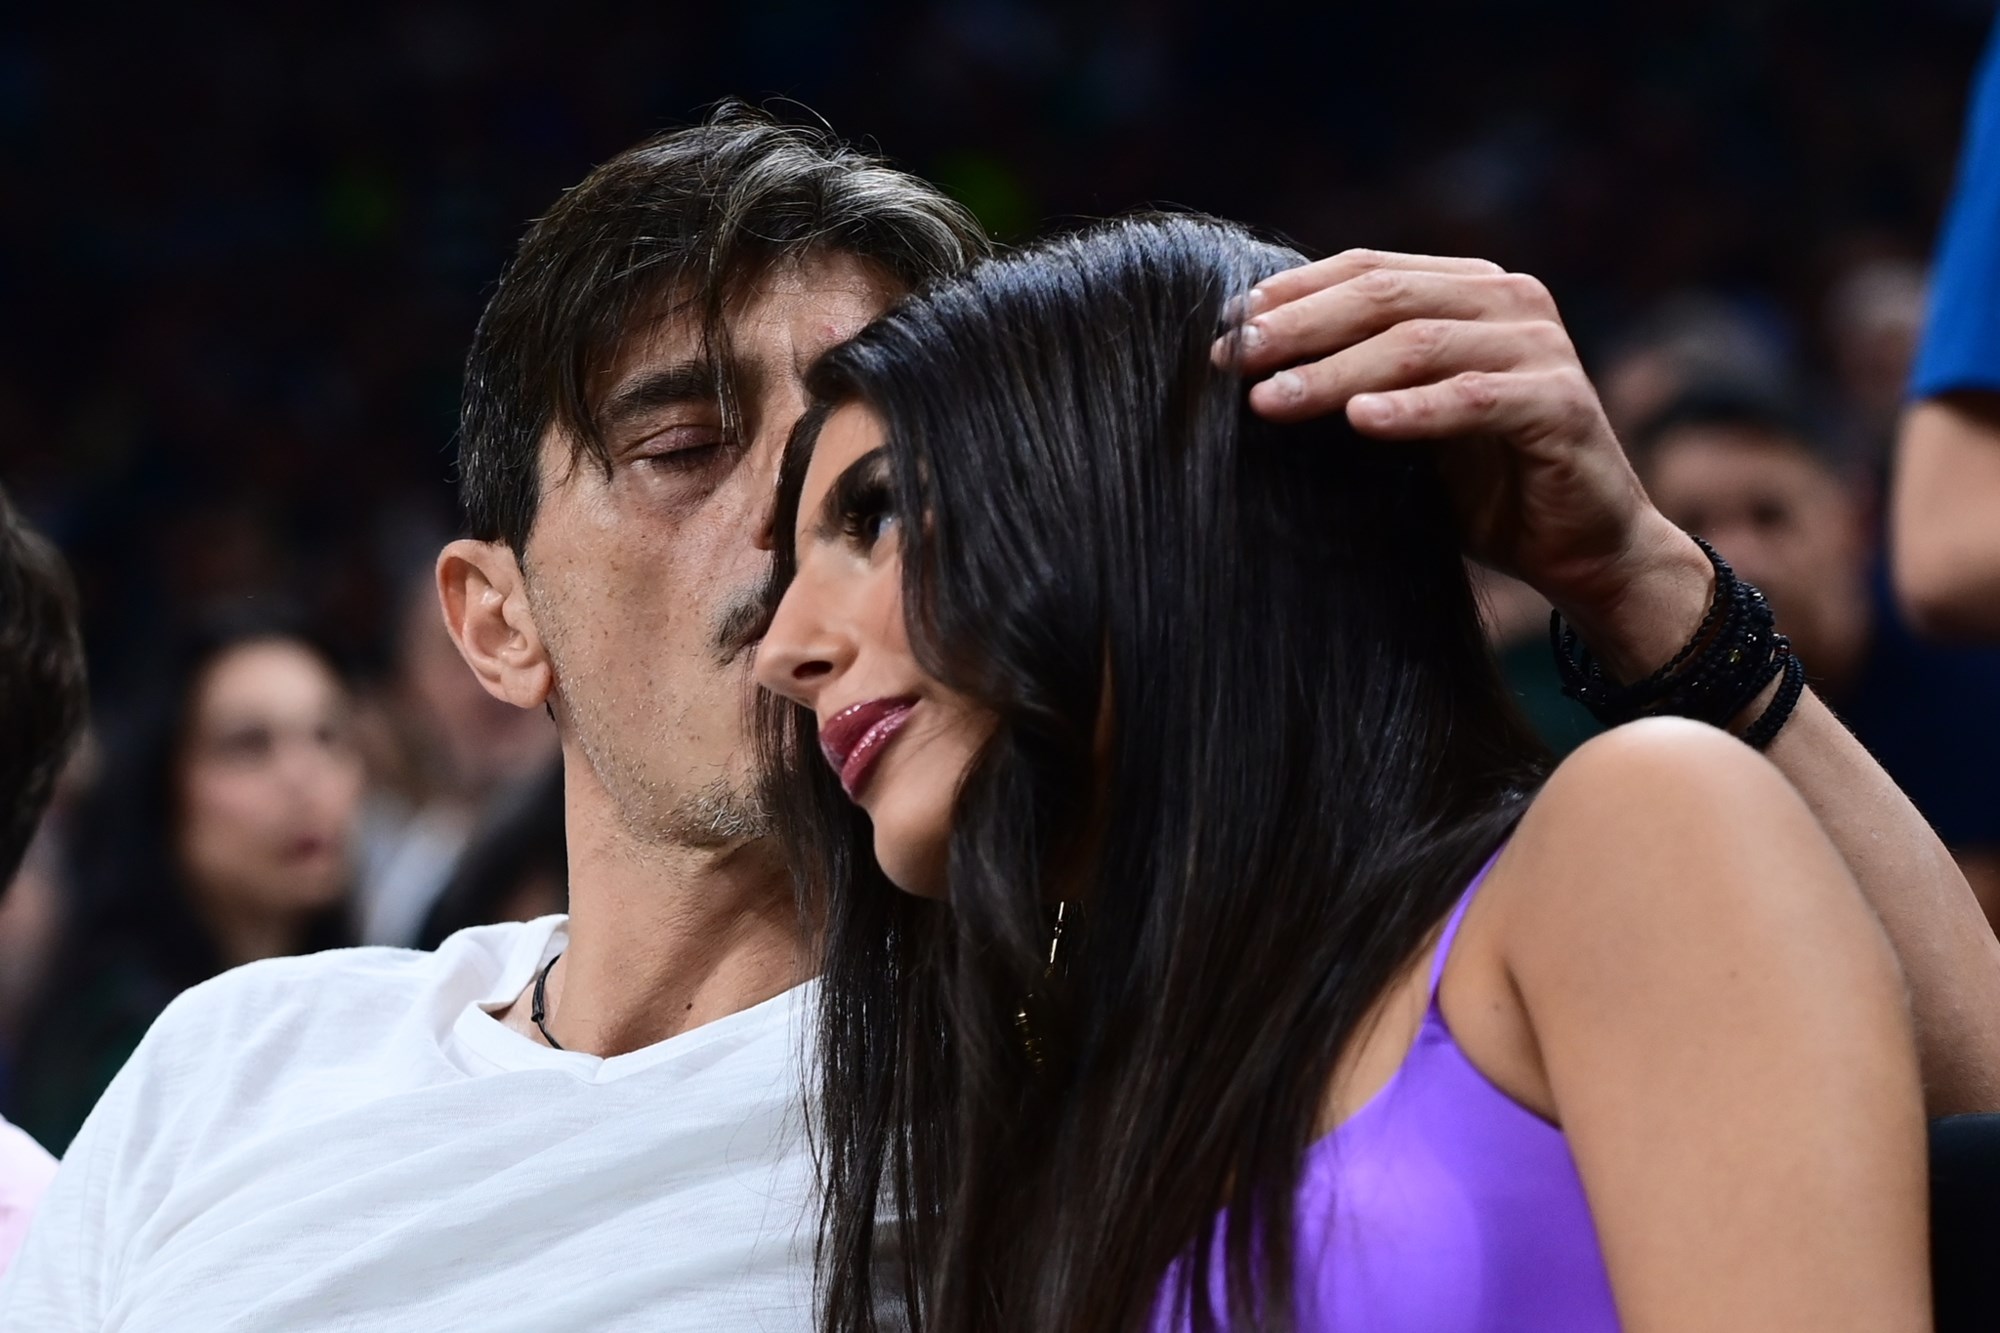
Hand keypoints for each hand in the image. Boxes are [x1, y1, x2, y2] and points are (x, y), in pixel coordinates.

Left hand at [1217, 248, 1709, 676]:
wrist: (1580, 547)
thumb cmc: (1482, 483)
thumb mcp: (1406, 419)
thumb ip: (1354, 377)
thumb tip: (1246, 361)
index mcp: (1471, 289)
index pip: (1368, 269)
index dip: (1293, 293)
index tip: (1226, 328)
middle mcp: (1511, 302)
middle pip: (1385, 296)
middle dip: (1300, 327)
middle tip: (1234, 358)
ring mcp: (1540, 348)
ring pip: (1420, 344)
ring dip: (1336, 372)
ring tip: (1270, 402)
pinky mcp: (1562, 405)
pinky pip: (1474, 400)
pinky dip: (1413, 410)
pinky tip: (1360, 421)